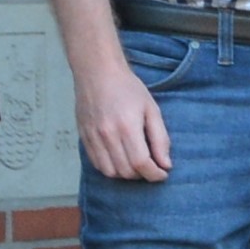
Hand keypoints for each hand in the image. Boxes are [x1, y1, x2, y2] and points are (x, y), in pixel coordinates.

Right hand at [74, 53, 172, 182]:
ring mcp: (93, 137)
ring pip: (110, 172)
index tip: (163, 173)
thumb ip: (160, 138)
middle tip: (152, 167)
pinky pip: (97, 164)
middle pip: (126, 171)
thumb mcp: (151, 109)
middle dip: (143, 175)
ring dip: (126, 174)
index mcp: (127, 127)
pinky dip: (111, 169)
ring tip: (136, 165)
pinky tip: (120, 160)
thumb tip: (166, 164)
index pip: (141, 163)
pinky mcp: (83, 137)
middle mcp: (108, 135)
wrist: (97, 72)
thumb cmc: (128, 88)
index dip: (155, 174)